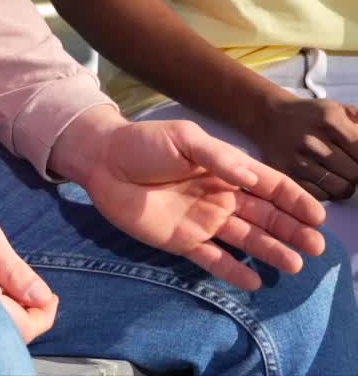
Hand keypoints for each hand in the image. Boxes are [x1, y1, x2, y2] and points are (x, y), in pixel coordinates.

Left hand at [50, 107, 327, 290]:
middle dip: (291, 229)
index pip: (267, 185)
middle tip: (315, 246)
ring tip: (295, 264)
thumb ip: (219, 159)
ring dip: (271, 250)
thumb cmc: (144, 143)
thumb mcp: (184, 139)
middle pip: (264, 215)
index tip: (316, 215)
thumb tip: (253, 178)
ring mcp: (203, 220)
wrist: (103, 162)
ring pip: (246, 238)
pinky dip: (234, 271)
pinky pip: (213, 259)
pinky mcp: (182, 241)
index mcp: (224, 168)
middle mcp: (219, 195)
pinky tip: (255, 282)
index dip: (293, 199)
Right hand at [251, 90, 357, 201]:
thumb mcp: (336, 108)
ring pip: (341, 188)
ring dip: (347, 186)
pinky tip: (325, 180)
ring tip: (342, 175)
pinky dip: (329, 193)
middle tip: (353, 167)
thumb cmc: (310, 115)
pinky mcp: (288, 175)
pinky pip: (321, 196)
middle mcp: (313, 140)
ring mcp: (299, 159)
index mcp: (329, 119)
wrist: (269, 116)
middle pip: (356, 174)